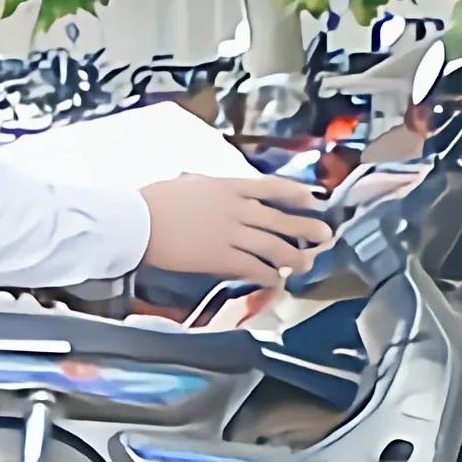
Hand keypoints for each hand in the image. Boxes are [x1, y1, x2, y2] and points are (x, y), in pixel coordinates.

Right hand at [140, 173, 329, 281]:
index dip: (297, 194)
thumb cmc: (154, 200)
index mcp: (228, 186)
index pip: (272, 187)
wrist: (135, 222)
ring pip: (274, 246)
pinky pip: (254, 267)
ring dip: (295, 256)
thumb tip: (214, 186)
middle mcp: (237, 209)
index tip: (314, 199)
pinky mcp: (221, 259)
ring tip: (307, 263)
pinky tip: (277, 279)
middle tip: (326, 235)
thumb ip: (210, 186)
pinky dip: (269, 273)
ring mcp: (231, 234)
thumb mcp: (188, 183)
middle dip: (307, 228)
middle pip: (282, 219)